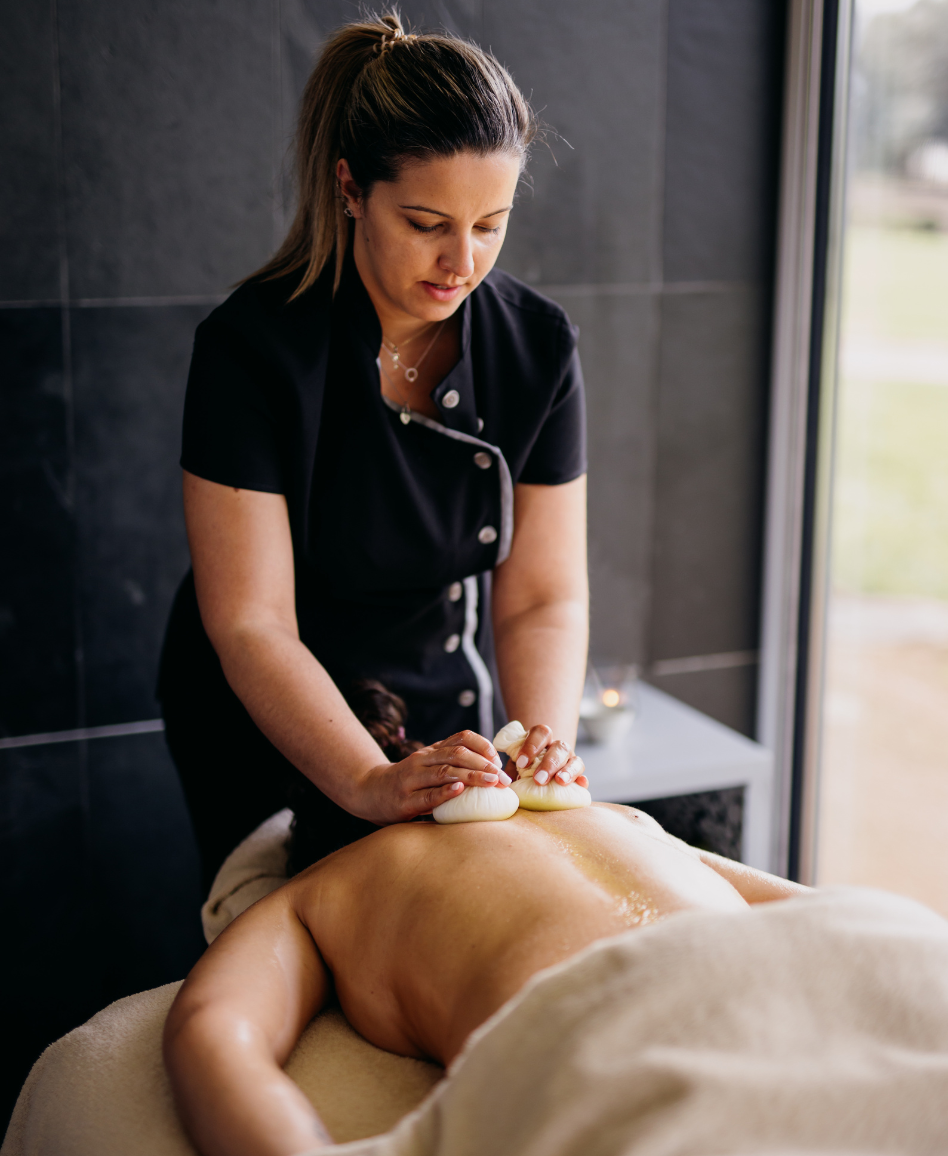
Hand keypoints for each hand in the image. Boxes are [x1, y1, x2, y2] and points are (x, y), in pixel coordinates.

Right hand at [356, 730, 511, 824]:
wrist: (368, 791)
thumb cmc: (407, 781)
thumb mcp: (427, 766)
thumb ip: (450, 764)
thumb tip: (490, 768)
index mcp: (431, 751)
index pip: (461, 738)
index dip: (482, 745)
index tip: (497, 758)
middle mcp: (422, 760)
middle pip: (457, 754)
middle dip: (483, 765)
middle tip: (503, 778)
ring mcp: (412, 779)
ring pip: (445, 772)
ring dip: (471, 777)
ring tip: (491, 782)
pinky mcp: (404, 800)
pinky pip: (428, 795)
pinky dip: (445, 792)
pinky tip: (460, 790)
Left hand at [508, 724, 587, 787]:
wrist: (536, 776)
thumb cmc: (523, 770)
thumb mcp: (514, 766)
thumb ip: (510, 771)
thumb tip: (503, 783)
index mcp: (541, 739)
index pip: (540, 732)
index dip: (531, 746)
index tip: (521, 763)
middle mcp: (557, 746)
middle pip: (559, 747)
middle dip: (549, 763)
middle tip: (539, 779)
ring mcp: (570, 759)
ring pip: (575, 759)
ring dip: (568, 770)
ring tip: (560, 781)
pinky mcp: (578, 774)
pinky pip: (583, 774)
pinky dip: (582, 779)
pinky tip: (581, 784)